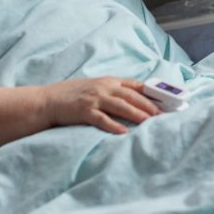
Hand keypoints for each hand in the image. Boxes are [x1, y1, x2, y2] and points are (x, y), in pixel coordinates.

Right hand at [42, 77, 161, 134]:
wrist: (48, 100)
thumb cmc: (74, 95)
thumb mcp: (96, 88)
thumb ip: (114, 92)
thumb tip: (137, 101)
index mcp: (108, 81)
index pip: (135, 85)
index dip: (151, 93)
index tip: (166, 100)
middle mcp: (103, 88)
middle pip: (131, 95)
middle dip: (148, 104)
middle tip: (162, 114)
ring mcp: (93, 99)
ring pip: (120, 106)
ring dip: (136, 113)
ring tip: (149, 121)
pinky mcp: (83, 111)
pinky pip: (101, 119)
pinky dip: (113, 125)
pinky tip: (123, 132)